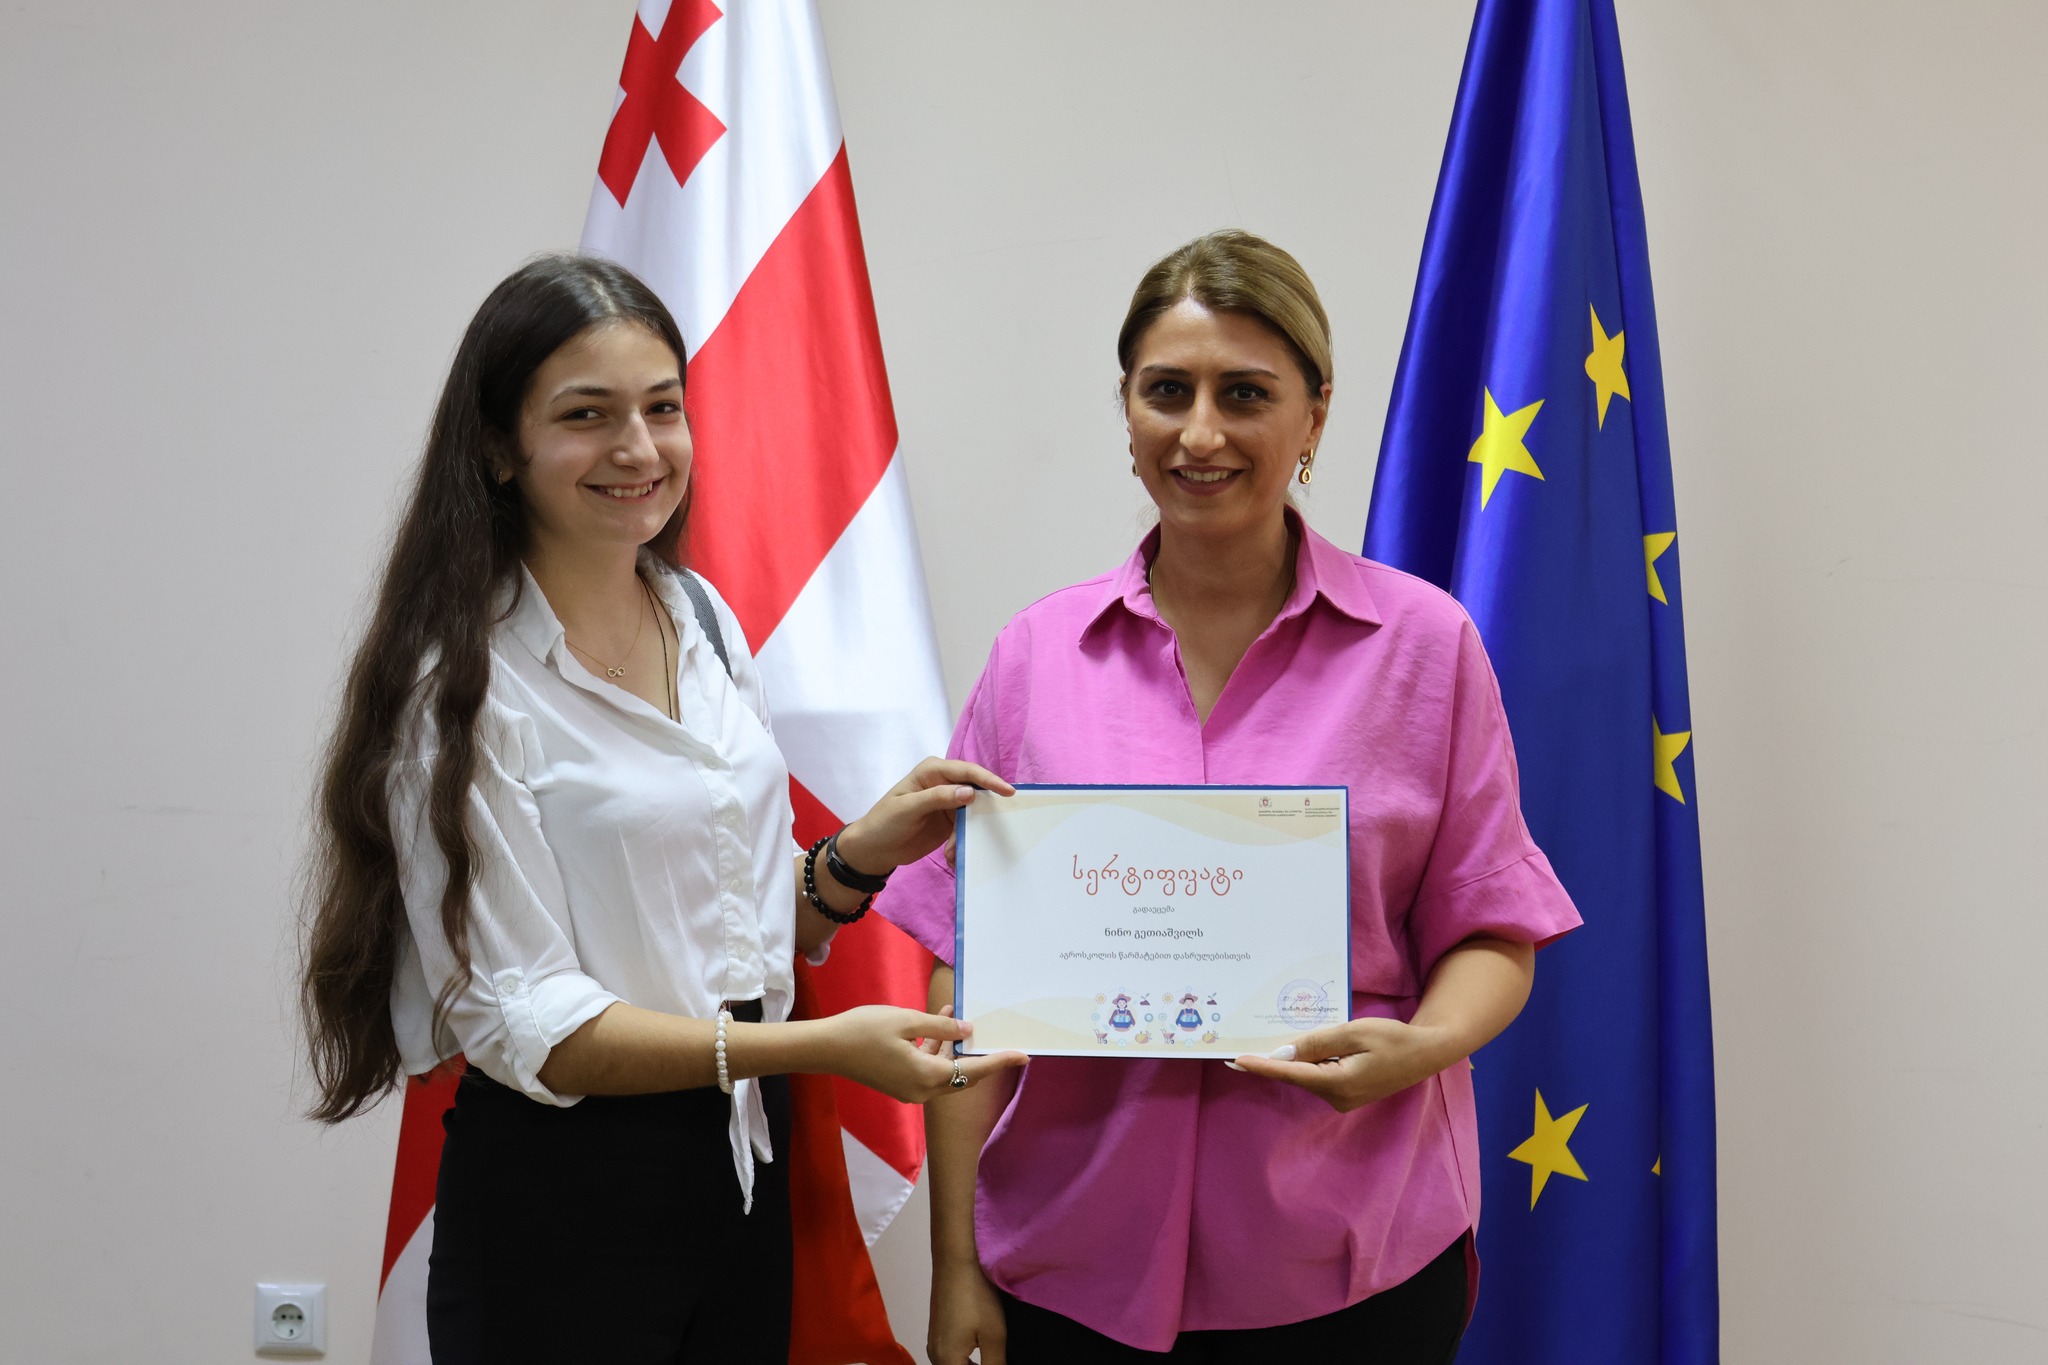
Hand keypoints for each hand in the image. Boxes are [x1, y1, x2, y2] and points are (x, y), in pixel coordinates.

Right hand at [820, 1005, 1025, 1103]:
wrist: (826, 1048)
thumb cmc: (865, 1031)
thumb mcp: (907, 1020)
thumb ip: (941, 1027)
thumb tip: (967, 1031)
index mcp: (927, 1077)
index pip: (973, 1070)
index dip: (1000, 1062)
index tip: (1024, 1056)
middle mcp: (922, 1091)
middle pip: (961, 1076)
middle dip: (978, 1056)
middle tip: (999, 1040)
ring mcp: (909, 1090)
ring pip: (943, 1072)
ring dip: (952, 1048)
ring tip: (956, 1015)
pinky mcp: (898, 1084)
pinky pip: (927, 1070)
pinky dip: (935, 1051)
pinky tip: (934, 1025)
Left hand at [834, 758, 1014, 877]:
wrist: (874, 849)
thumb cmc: (884, 822)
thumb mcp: (908, 809)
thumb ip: (937, 798)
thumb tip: (969, 792)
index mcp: (933, 771)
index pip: (966, 771)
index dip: (988, 780)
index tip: (1008, 792)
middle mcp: (945, 783)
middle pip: (976, 789)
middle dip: (986, 807)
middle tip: (999, 823)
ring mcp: (949, 802)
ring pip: (975, 811)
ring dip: (971, 830)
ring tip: (954, 849)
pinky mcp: (951, 822)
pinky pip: (968, 828)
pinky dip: (964, 841)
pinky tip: (951, 855)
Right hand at [929, 1257, 1007, 1364]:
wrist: (955, 1261)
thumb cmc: (976, 1298)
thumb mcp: (993, 1336)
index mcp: (946, 1362)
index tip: (999, 1362)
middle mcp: (935, 1356)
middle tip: (1000, 1361)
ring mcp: (934, 1343)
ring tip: (996, 1360)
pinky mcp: (938, 1331)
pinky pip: (951, 1357)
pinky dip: (966, 1362)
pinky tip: (983, 1355)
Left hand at [1230, 1017, 1455, 1112]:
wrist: (1426, 1052)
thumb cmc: (1393, 1038)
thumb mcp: (1353, 1032)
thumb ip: (1316, 1043)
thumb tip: (1283, 1054)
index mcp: (1337, 1084)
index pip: (1290, 1073)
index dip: (1261, 1066)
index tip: (1235, 1061)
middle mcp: (1336, 1097)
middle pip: (1297, 1074)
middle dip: (1275, 1058)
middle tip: (1247, 1041)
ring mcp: (1342, 1099)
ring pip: (1307, 1074)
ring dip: (1294, 1058)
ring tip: (1275, 1039)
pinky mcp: (1347, 1093)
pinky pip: (1319, 1075)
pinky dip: (1309, 1061)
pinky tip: (1303, 1047)